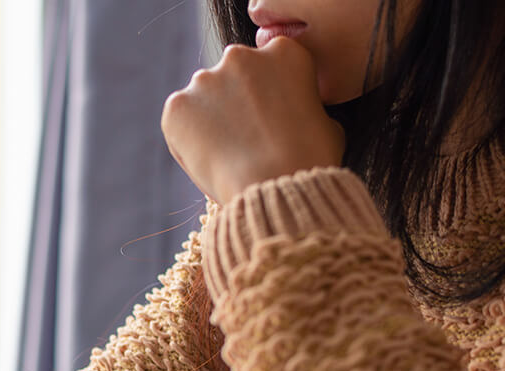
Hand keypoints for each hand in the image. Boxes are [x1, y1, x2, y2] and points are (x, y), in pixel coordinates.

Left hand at [161, 37, 344, 204]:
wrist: (274, 185)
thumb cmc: (308, 159)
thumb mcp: (327, 124)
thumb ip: (305, 107)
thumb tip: (298, 116)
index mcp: (283, 52)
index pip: (269, 67)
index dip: (269, 97)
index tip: (270, 122)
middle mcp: (240, 55)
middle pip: (233, 77)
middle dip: (236, 103)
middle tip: (247, 140)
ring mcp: (205, 79)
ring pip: (204, 98)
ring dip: (211, 120)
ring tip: (229, 155)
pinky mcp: (177, 106)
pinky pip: (180, 121)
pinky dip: (189, 139)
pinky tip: (210, 160)